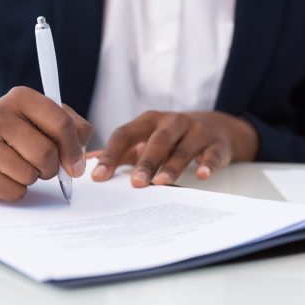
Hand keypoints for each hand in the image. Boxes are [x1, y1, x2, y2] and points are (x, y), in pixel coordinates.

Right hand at [0, 86, 92, 200]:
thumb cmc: (25, 135)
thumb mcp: (52, 122)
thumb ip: (76, 133)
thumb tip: (77, 163)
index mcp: (22, 97)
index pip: (61, 124)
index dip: (74, 149)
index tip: (75, 164)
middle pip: (45, 153)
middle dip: (52, 167)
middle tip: (44, 164)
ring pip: (29, 175)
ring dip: (34, 178)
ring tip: (23, 166)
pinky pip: (14, 192)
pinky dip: (18, 191)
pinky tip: (9, 176)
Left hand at [91, 110, 258, 186]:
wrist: (214, 126)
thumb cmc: (169, 138)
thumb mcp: (144, 139)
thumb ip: (119, 152)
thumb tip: (87, 165)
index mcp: (148, 121)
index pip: (125, 134)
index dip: (111, 155)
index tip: (98, 177)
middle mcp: (172, 122)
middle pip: (157, 141)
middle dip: (145, 162)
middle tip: (136, 183)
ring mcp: (196, 131)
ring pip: (183, 149)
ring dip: (172, 166)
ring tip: (161, 183)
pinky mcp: (216, 144)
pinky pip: (213, 154)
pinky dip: (208, 164)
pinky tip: (201, 176)